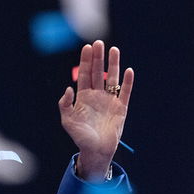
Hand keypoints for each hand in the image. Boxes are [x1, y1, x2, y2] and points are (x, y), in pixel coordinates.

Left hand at [58, 40, 134, 181]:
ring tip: (114, 50)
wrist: (95, 150)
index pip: (84, 75)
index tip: (87, 47)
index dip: (85, 61)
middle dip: (98, 58)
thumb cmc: (80, 136)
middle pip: (98, 72)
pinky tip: (128, 71)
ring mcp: (109, 100)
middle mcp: (97, 96)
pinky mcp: (121, 108)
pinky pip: (125, 92)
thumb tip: (68, 88)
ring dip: (113, 64)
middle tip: (98, 43)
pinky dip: (127, 82)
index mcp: (83, 97)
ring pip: (112, 78)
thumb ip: (65, 104)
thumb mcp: (67, 121)